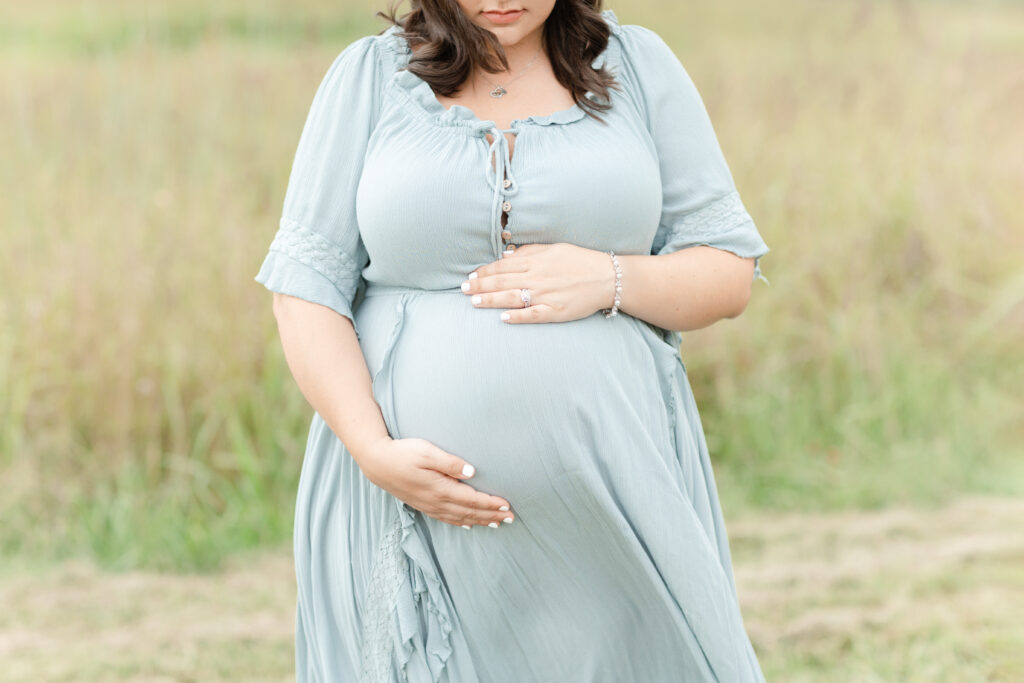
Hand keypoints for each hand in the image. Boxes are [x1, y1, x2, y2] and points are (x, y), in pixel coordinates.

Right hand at [357, 436, 514, 528]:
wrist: (377, 463)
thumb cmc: (403, 452)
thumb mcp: (427, 452)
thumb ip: (450, 462)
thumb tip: (472, 472)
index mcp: (441, 488)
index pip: (473, 500)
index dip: (492, 504)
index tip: (508, 506)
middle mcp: (437, 501)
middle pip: (470, 512)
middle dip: (492, 515)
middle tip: (511, 518)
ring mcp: (429, 505)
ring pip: (460, 518)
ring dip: (479, 521)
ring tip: (497, 524)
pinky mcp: (422, 505)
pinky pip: (446, 519)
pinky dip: (461, 523)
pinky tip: (468, 525)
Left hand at [461, 243, 615, 323]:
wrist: (607, 277)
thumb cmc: (581, 261)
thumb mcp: (555, 248)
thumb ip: (530, 251)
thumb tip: (506, 255)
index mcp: (536, 261)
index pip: (503, 266)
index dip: (485, 271)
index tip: (471, 276)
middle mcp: (537, 277)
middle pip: (502, 281)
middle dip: (480, 286)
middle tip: (463, 290)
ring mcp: (545, 295)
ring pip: (511, 297)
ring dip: (490, 300)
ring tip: (474, 302)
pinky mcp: (555, 311)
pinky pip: (532, 315)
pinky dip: (517, 316)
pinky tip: (502, 318)